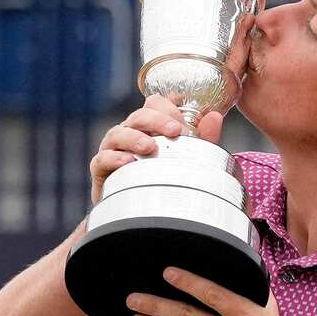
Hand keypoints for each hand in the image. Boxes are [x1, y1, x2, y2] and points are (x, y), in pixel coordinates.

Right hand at [89, 96, 223, 204]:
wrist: (136, 211)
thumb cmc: (161, 179)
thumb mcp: (186, 158)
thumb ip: (202, 139)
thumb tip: (215, 117)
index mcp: (148, 126)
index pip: (154, 104)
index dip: (169, 109)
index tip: (185, 124)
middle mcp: (129, 133)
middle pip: (138, 115)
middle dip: (157, 120)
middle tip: (176, 132)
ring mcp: (112, 149)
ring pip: (118, 133)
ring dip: (135, 138)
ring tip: (150, 148)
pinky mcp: (101, 169)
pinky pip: (102, 158)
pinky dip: (114, 158)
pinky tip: (128, 161)